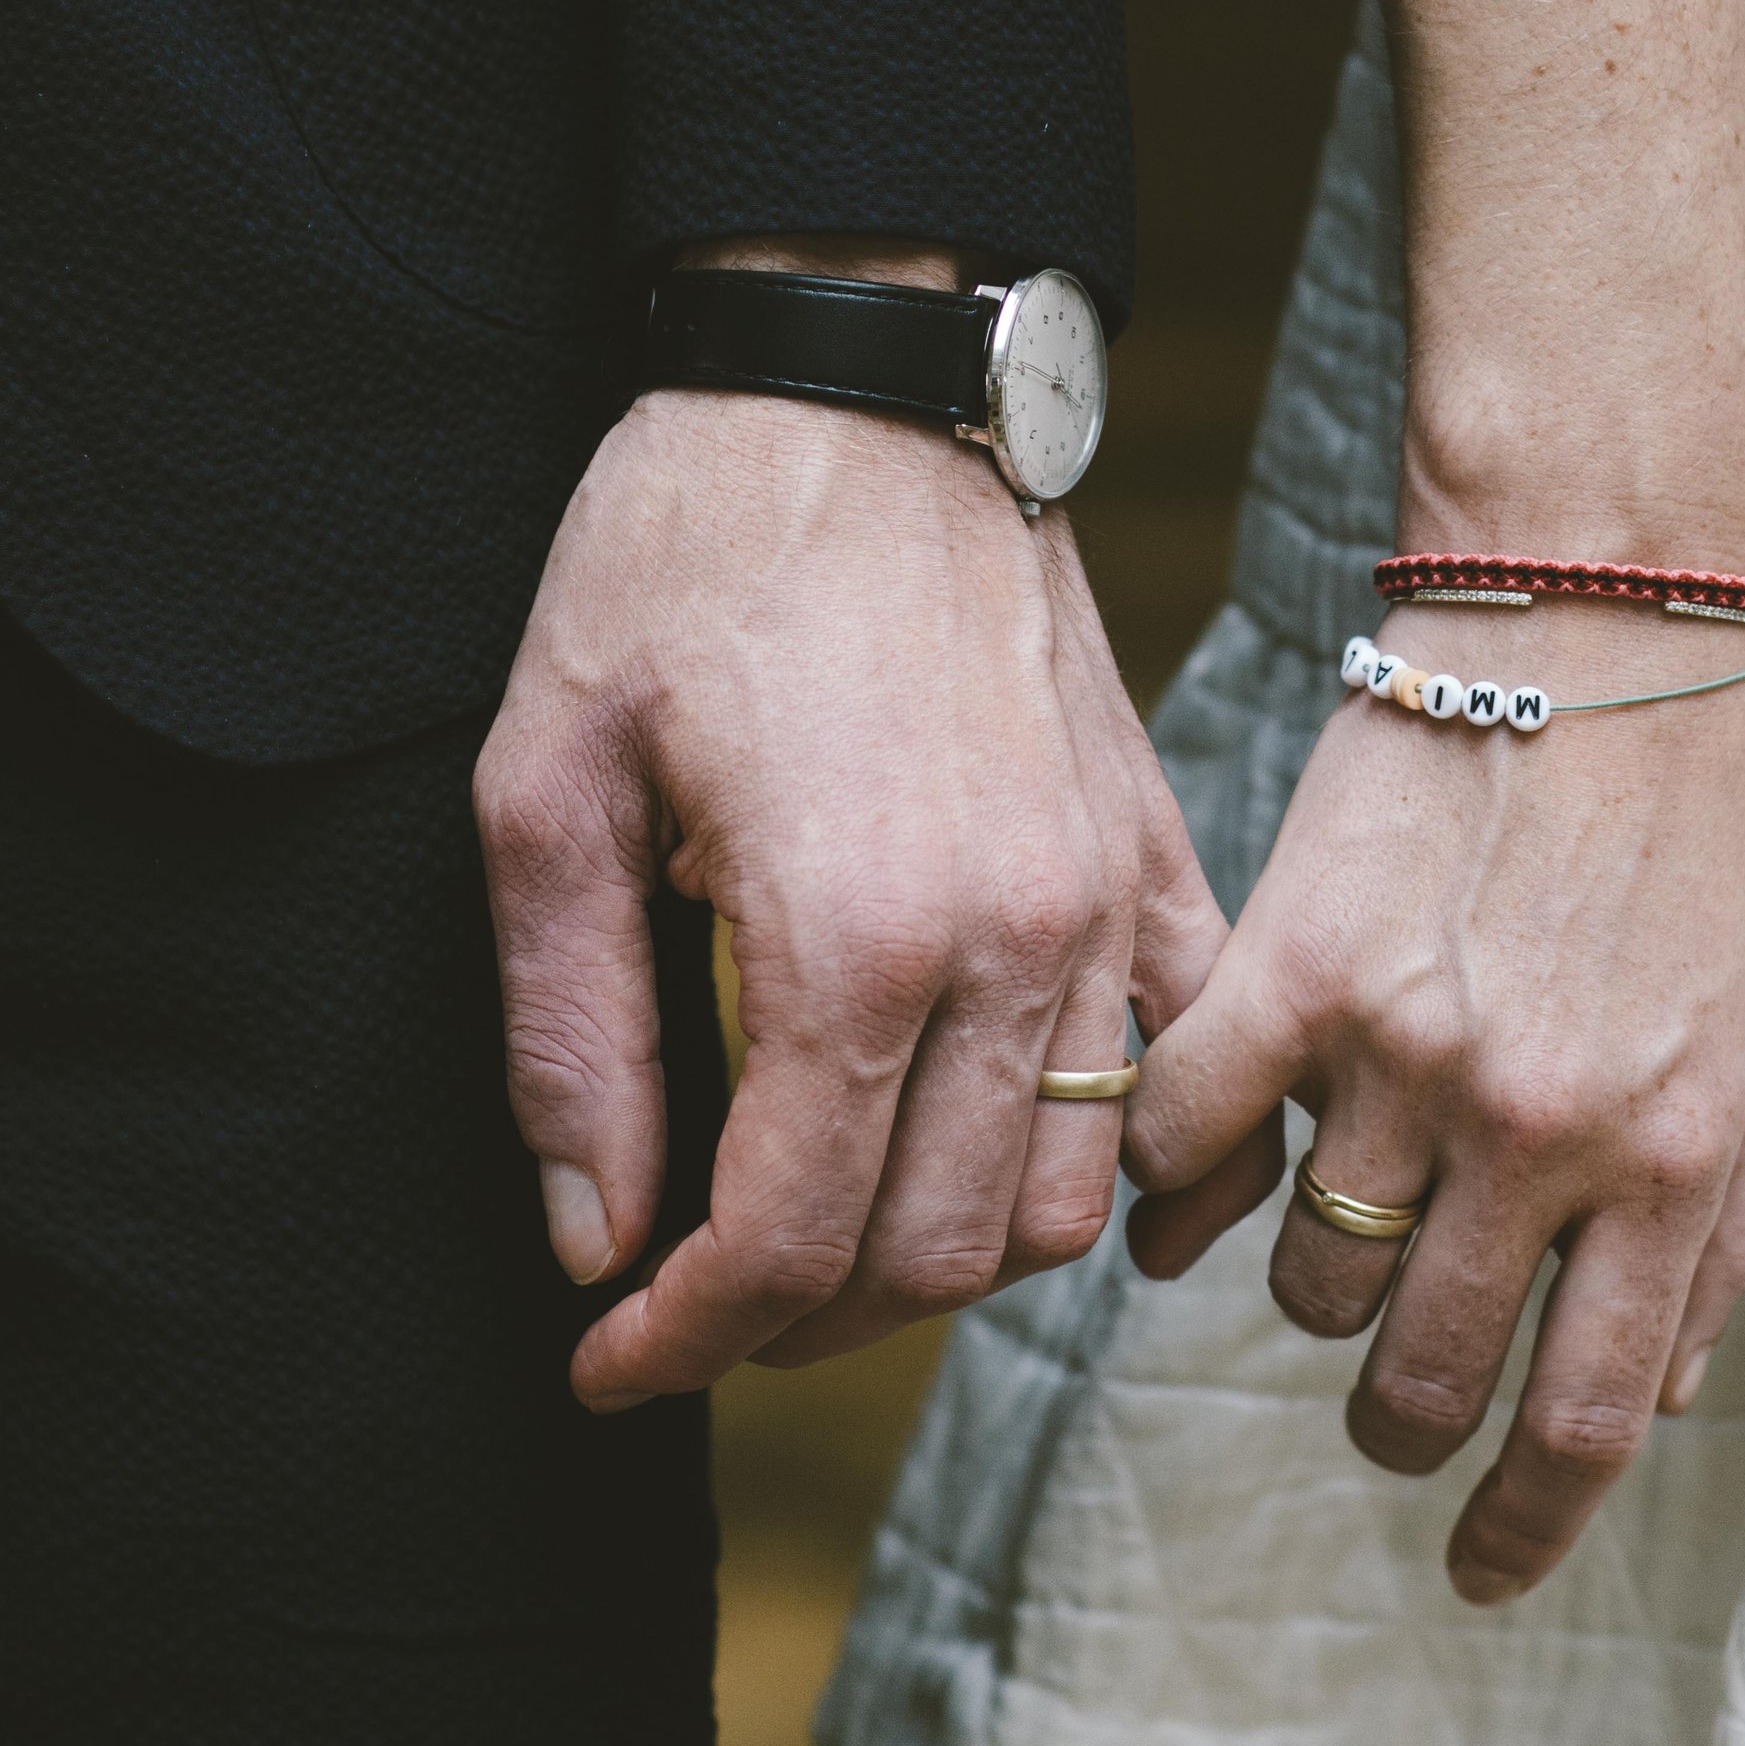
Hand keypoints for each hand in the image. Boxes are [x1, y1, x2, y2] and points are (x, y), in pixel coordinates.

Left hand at [474, 385, 1222, 1408]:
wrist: (865, 377)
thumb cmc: (680, 554)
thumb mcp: (547, 785)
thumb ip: (568, 1041)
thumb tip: (595, 1248)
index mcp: (853, 932)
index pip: (790, 1238)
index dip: (685, 1343)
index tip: (610, 1368)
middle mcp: (1013, 941)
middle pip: (939, 1253)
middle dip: (800, 1323)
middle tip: (697, 1309)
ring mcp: (1107, 901)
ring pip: (1064, 1194)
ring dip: (945, 1264)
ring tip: (832, 1243)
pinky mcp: (1156, 851)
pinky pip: (1197, 1075)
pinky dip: (1141, 1173)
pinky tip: (1055, 1196)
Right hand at [1120, 605, 1744, 1603]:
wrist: (1597, 615)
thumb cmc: (1707, 823)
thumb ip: (1736, 1219)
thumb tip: (1667, 1391)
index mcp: (1673, 1154)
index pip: (1590, 1419)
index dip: (1526, 1526)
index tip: (1480, 1573)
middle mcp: (1540, 1127)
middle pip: (1422, 1376)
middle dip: (1401, 1425)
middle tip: (1393, 1400)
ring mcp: (1403, 1052)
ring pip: (1308, 1278)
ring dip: (1318, 1281)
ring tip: (1344, 1210)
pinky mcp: (1290, 966)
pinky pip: (1186, 1146)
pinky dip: (1176, 1188)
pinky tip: (1192, 1178)